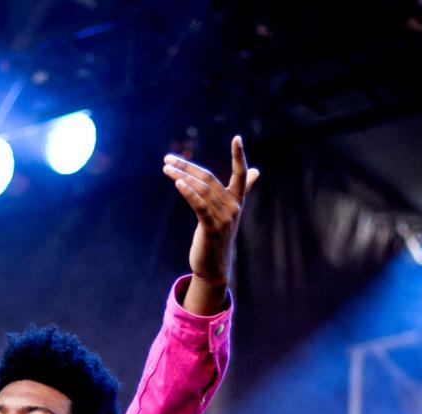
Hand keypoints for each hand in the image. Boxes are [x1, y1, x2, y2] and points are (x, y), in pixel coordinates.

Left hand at [163, 135, 259, 313]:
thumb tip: (256, 172)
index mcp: (237, 201)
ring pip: (201, 190)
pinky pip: (200, 206)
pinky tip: (178, 183)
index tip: (237, 138)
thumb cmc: (219, 236)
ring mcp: (223, 219)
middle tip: (168, 158)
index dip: (239, 156)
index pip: (241, 174)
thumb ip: (243, 190)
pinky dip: (189, 192)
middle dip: (187, 166)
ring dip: (181, 176)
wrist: (215, 267)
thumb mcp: (230, 212)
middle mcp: (233, 207)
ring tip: (165, 168)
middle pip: (208, 178)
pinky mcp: (212, 229)